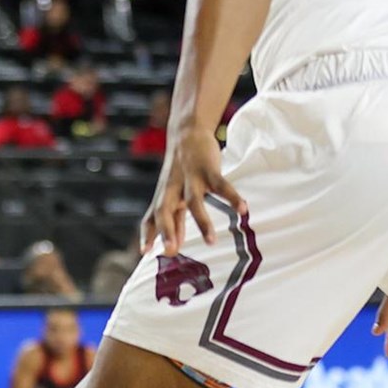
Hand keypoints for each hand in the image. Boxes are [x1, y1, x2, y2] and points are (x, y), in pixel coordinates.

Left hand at [142, 127, 244, 255]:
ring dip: (202, 222)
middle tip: (170, 251)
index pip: (151, 218)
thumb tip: (171, 246)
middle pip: (164, 211)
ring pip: (194, 202)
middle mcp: (173, 189)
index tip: (144, 253)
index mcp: (164, 197)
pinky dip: (232, 197)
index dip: (147, 234)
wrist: (186, 134)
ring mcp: (190, 179)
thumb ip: (173, 219)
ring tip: (212, 242)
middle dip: (167, 231)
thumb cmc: (179, 171)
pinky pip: (221, 185)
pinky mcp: (208, 169)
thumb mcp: (174, 194)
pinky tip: (243, 210)